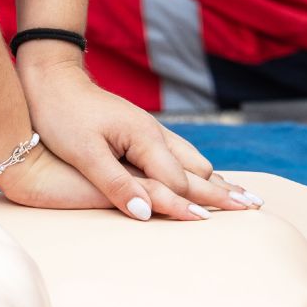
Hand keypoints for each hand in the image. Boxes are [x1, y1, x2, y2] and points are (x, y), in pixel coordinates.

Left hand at [8, 59, 262, 220]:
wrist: (51, 80)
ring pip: (192, 158)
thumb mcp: (86, 154)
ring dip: (215, 178)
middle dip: (224, 190)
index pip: (176, 182)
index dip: (193, 206)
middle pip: (196, 169)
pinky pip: (179, 152)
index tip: (214, 226)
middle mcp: (154, 134)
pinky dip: (197, 168)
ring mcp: (150, 130)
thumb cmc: (62, 116)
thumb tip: (147, 213)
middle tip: (254, 206)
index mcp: (145, 139)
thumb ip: (117, 184)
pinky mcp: (140, 130)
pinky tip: (201, 172)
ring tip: (237, 193)